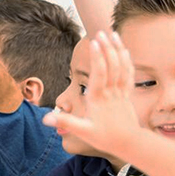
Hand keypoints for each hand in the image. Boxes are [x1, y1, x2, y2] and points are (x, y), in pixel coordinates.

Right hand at [43, 31, 141, 156]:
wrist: (129, 143)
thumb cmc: (104, 138)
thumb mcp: (83, 132)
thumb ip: (65, 123)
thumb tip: (45, 118)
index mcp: (99, 99)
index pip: (99, 74)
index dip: (97, 57)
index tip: (94, 42)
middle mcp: (111, 92)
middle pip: (111, 65)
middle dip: (106, 47)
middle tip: (100, 32)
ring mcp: (120, 92)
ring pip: (121, 66)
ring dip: (117, 49)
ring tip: (113, 33)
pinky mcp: (126, 94)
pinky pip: (128, 73)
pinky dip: (126, 60)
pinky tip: (123, 50)